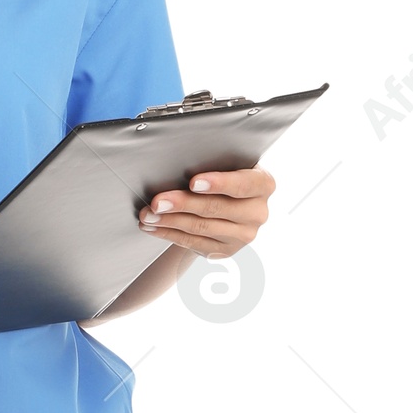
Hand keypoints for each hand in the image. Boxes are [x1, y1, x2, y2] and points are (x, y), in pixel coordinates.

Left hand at [137, 165, 275, 257]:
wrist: (230, 200)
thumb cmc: (225, 173)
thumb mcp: (228, 163)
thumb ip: (214, 162)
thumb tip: (176, 161)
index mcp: (263, 184)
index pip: (243, 184)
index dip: (218, 183)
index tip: (193, 182)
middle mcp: (258, 212)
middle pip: (216, 208)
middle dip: (182, 204)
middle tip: (157, 201)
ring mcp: (243, 235)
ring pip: (201, 228)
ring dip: (169, 221)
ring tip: (148, 214)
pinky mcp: (226, 251)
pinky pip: (193, 242)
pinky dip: (169, 234)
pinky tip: (153, 226)